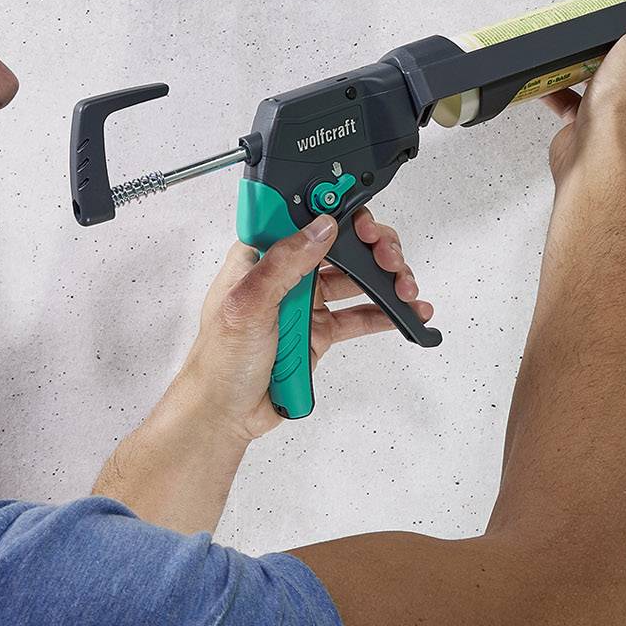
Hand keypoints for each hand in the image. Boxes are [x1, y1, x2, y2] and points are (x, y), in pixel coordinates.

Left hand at [168, 203, 432, 443]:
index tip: (361, 216)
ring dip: (384, 277)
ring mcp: (304, 303)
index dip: (334, 211)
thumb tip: (320, 229)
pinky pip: (358, 316)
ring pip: (354, 278)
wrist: (226, 413)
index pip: (301, 219)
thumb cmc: (220, 361)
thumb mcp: (248, 305)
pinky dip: (384, 312)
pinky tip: (405, 311)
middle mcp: (284, 275)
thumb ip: (284, 264)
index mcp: (259, 257)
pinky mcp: (319, 332)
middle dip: (371, 246)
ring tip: (405, 287)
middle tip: (388, 256)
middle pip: (337, 245)